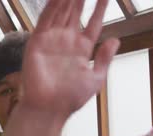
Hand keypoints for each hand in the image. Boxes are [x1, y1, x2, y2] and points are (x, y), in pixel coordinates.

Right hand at [21, 0, 119, 117]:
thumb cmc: (71, 98)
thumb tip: (115, 40)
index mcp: (81, 49)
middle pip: (76, 13)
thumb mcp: (95, 78)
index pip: (92, 23)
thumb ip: (104, 59)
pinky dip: (52, 6)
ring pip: (61, 12)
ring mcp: (51, 40)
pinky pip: (45, 20)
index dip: (100, 8)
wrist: (49, 108)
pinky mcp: (37, 42)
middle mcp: (66, 42)